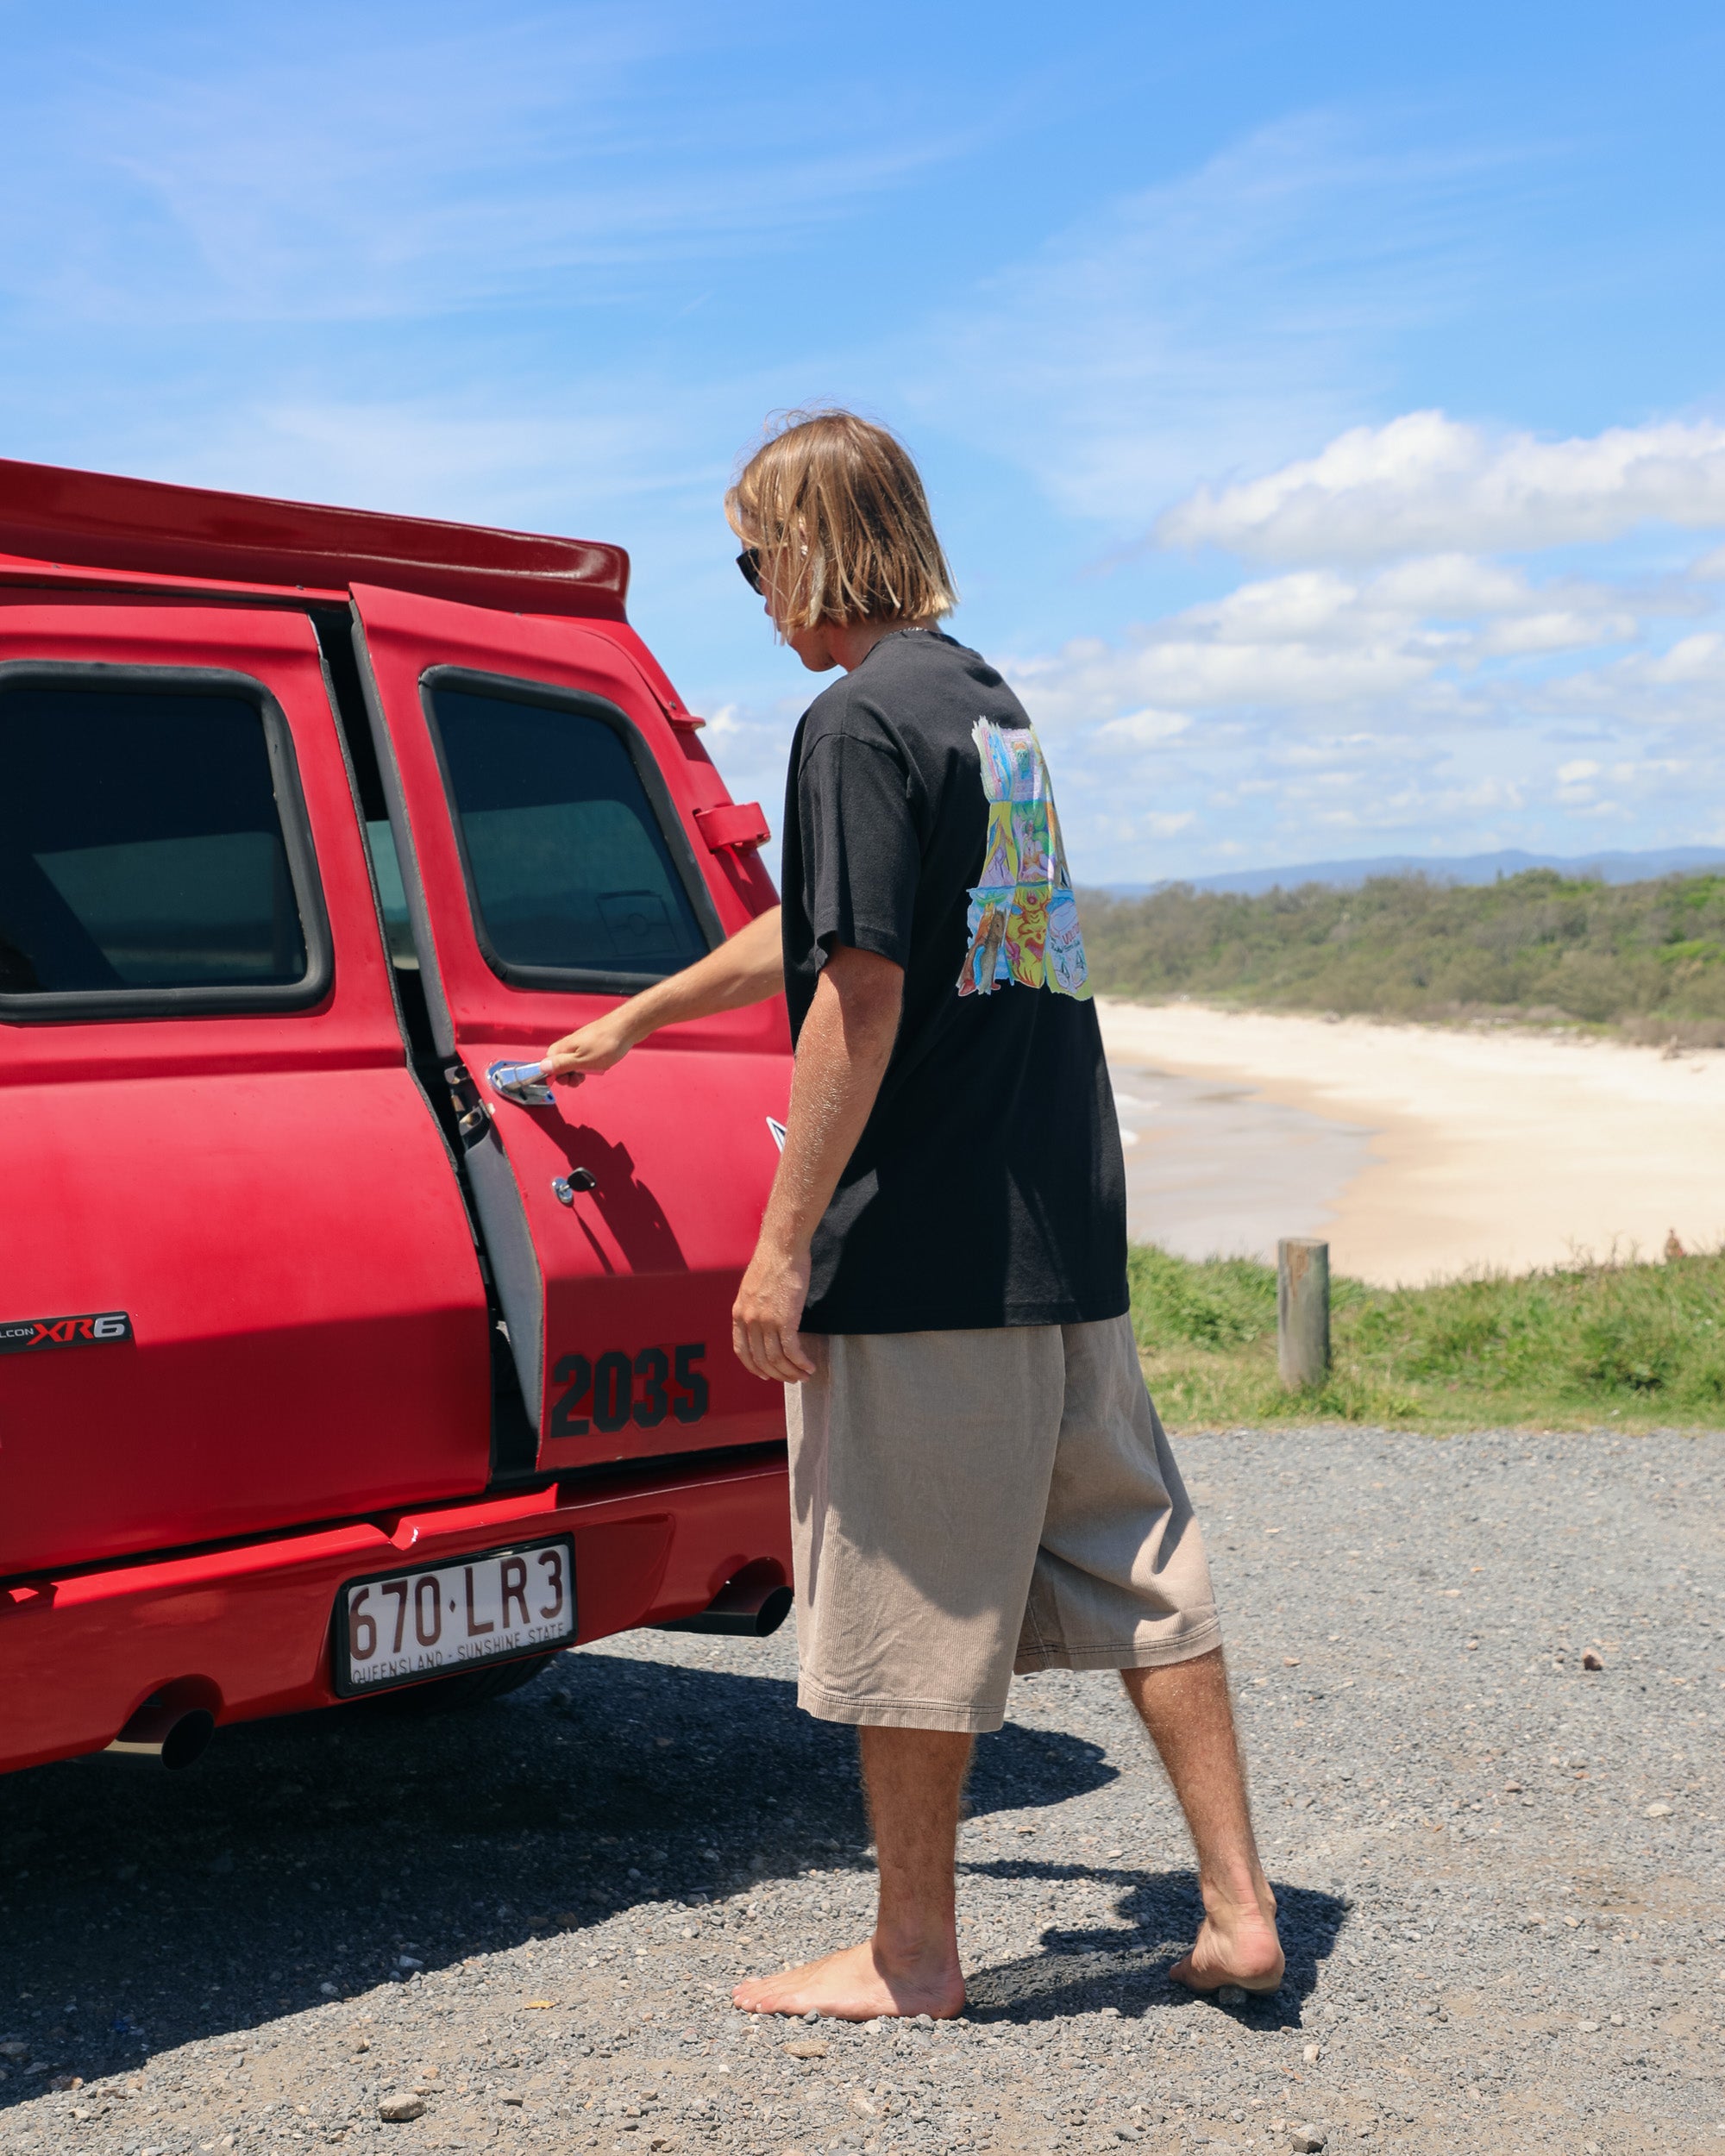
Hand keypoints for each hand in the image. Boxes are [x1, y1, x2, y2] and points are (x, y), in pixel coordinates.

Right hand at [543, 1008, 637, 1087]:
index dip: (554, 1074)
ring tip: (589, 1073)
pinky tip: (597, 1066)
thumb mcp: (581, 1060)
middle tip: (579, 1079)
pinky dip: (588, 1064)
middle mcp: (570, 1044)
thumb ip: (561, 1065)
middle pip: (560, 1063)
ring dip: (579, 1071)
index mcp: (564, 1048)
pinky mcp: (592, 1043)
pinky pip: (584, 1057)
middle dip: (567, 1075)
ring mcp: (581, 1043)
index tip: (565, 1081)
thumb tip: (541, 1067)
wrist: (626, 1029)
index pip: (548, 1062)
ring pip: (573, 1061)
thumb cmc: (606, 1044)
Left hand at [732, 1238, 815, 1382]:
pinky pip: (792, 1350)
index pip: (742, 1350)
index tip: (766, 1375)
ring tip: (804, 1375)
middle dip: (778, 1374)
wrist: (783, 1247)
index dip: (754, 1367)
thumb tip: (764, 1322)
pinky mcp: (785, 1319)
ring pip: (777, 1359)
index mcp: (738, 1313)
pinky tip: (809, 1366)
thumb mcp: (753, 1287)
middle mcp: (749, 1320)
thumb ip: (754, 1307)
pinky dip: (801, 1362)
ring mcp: (765, 1321)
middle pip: (761, 1359)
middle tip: (792, 1378)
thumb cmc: (773, 1262)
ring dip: (792, 1372)